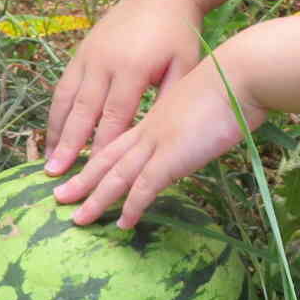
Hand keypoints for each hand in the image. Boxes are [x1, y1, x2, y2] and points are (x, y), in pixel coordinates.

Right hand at [45, 0, 202, 173]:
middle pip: (83, 111)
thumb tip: (158, 136)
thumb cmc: (178, 34)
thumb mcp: (184, 65)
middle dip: (69, 145)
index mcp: (134, 68)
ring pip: (66, 99)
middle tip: (55, 175)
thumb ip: (169, 98)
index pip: (115, 115)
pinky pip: (64, 86)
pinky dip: (56, 112)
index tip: (94, 173)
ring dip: (55, 132)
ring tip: (48, 162)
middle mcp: (105, 62)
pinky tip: (52, 133)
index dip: (103, 146)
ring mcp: (89, 55)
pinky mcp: (81, 51)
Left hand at [53, 48, 266, 227]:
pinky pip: (145, 187)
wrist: (240, 76)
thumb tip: (195, 131)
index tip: (82, 170)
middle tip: (59, 196)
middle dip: (82, 180)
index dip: (98, 158)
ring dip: (96, 199)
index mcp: (155, 117)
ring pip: (117, 175)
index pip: (119, 141)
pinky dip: (132, 207)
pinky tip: (123, 223)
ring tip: (78, 218)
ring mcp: (158, 143)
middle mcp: (150, 130)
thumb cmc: (231, 86)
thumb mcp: (203, 105)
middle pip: (107, 159)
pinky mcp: (171, 156)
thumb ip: (192, 121)